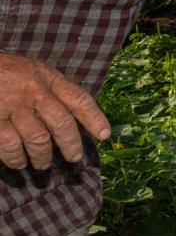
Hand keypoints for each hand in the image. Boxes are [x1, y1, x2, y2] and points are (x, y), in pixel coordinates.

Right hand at [0, 51, 111, 169]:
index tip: (105, 135)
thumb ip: (53, 89)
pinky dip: (15, 158)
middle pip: (61, 123)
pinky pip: (8, 144)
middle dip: (71, 145)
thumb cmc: (3, 71)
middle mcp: (31, 90)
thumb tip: (77, 117)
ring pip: (37, 139)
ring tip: (41, 164)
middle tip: (73, 158)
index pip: (77, 98)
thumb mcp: (31, 70)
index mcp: (44, 77)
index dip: (94, 118)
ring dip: (42, 156)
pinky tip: (17, 161)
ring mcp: (10, 104)